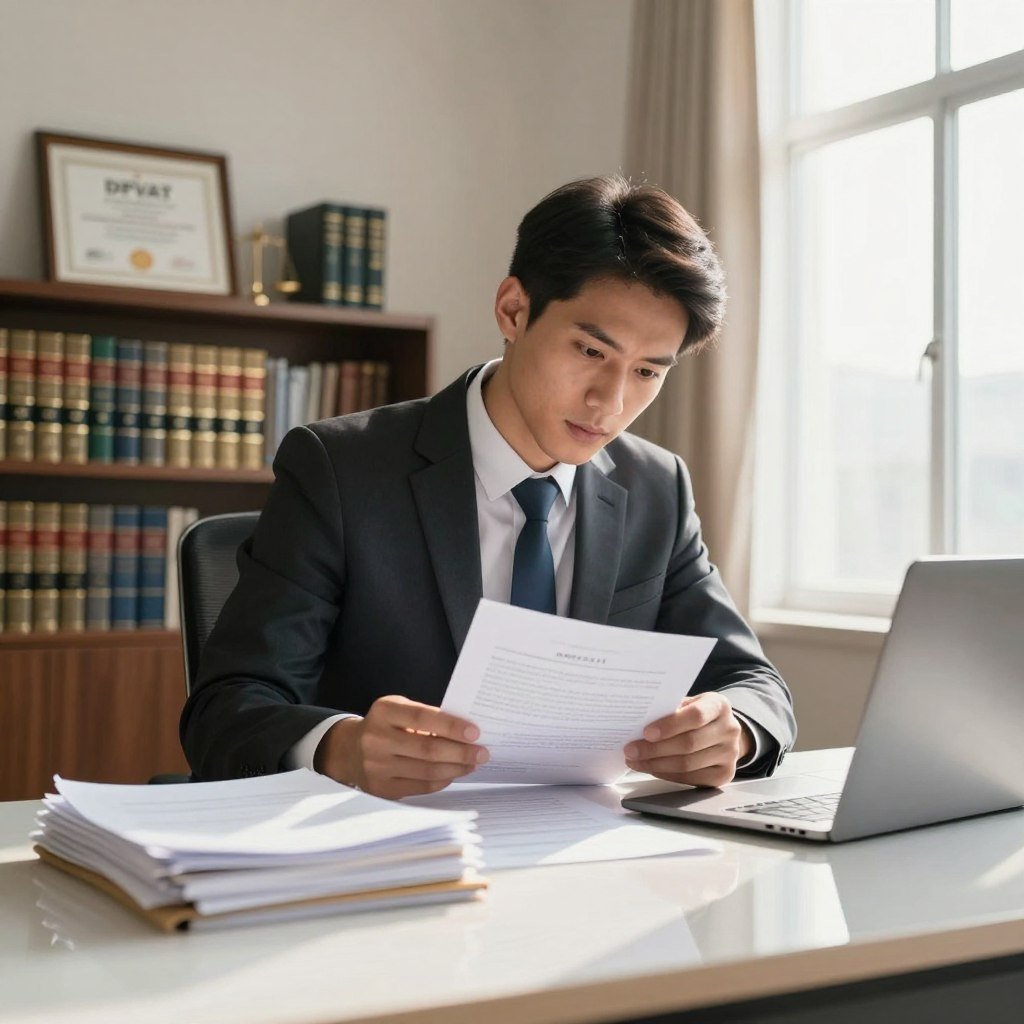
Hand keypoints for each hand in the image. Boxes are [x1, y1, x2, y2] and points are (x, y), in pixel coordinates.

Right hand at [314, 695, 488, 799]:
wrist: (350, 750)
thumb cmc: (386, 726)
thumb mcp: (399, 710)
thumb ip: (427, 716)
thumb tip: (467, 732)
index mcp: (384, 712)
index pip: (422, 718)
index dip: (450, 726)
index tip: (475, 732)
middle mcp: (376, 739)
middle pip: (427, 749)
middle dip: (461, 752)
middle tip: (482, 752)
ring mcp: (376, 767)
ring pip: (427, 771)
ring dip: (456, 768)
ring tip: (473, 763)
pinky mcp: (381, 788)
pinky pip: (421, 786)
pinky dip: (442, 780)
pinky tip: (454, 773)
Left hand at [623, 693, 751, 787]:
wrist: (723, 732)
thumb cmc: (698, 714)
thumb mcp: (689, 703)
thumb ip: (670, 709)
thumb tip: (638, 721)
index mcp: (719, 706)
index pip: (696, 715)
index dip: (670, 725)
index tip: (646, 732)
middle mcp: (729, 730)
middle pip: (689, 743)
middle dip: (655, 749)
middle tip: (631, 750)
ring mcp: (729, 754)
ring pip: (688, 764)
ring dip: (656, 764)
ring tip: (635, 761)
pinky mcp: (724, 775)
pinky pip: (690, 778)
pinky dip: (667, 774)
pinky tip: (652, 768)